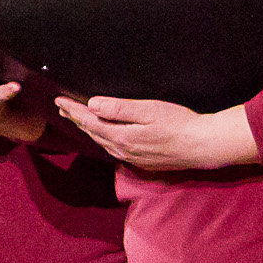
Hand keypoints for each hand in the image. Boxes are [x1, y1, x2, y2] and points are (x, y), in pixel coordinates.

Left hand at [53, 94, 258, 170]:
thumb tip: (93, 105)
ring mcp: (132, 158)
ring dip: (88, 129)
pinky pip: (114, 149)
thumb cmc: (180, 124)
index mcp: (121, 136)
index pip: (89, 121)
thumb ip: (119, 109)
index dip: (72, 110)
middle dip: (76, 119)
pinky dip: (102, 138)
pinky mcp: (142, 162)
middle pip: (92, 133)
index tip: (59, 100)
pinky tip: (103, 135)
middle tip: (62, 107)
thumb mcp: (149, 110)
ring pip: (101, 142)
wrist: (204, 147)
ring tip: (77, 119)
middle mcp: (122, 150)